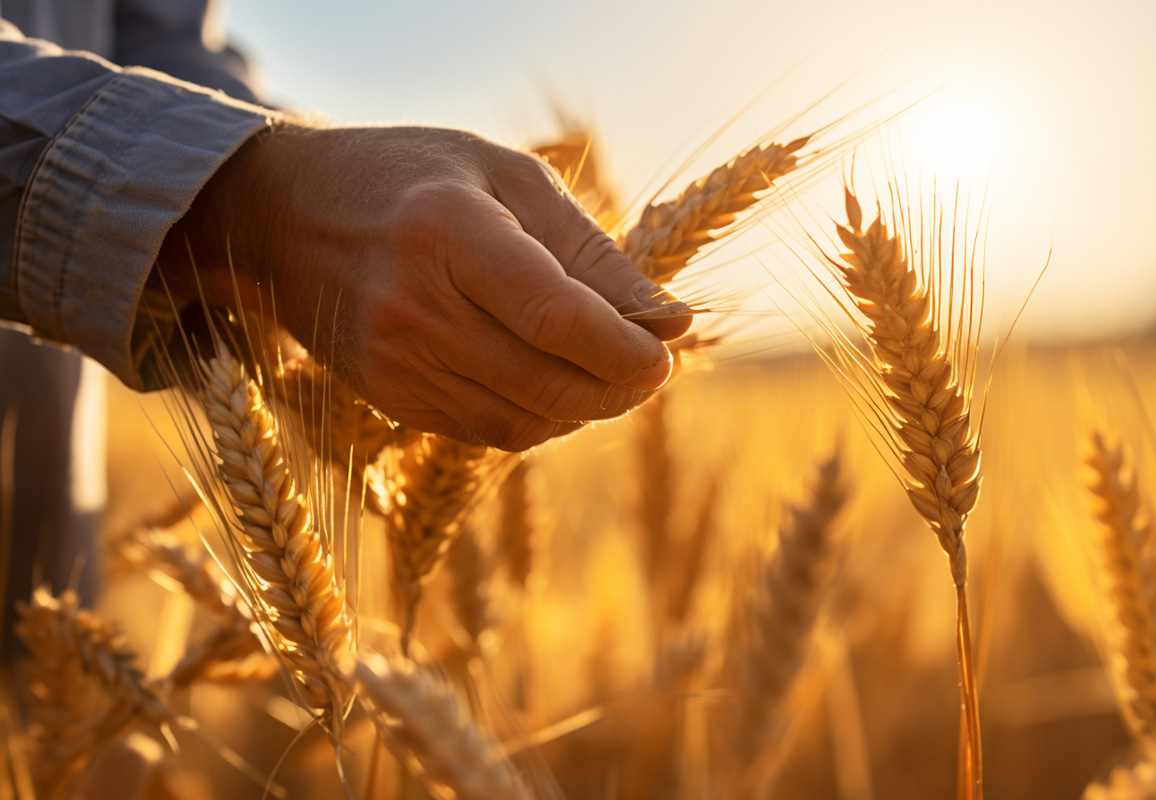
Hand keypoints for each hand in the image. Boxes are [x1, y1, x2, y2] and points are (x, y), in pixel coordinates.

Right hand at [159, 124, 691, 449]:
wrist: (290, 213)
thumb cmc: (417, 178)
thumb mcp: (509, 179)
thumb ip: (592, 253)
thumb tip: (672, 322)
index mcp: (448, 231)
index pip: (554, 316)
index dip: (623, 350)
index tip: (666, 355)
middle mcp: (412, 305)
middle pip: (545, 382)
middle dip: (617, 389)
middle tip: (651, 370)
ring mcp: (392, 361)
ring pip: (521, 422)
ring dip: (584, 411)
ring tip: (611, 377)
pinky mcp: (387, 396)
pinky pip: (485, 432)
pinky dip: (538, 421)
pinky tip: (558, 389)